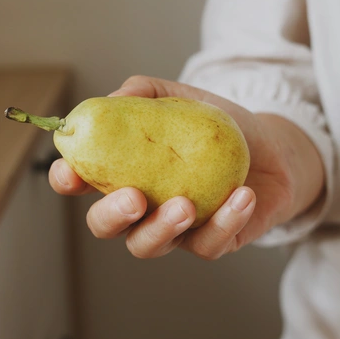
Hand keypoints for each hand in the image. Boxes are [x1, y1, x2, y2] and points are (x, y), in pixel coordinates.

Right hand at [50, 75, 324, 259]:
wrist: (272, 146)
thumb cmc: (214, 126)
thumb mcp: (179, 98)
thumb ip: (143, 93)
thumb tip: (115, 98)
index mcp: (122, 171)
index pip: (82, 180)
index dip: (68, 180)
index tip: (70, 172)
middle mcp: (140, 206)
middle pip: (106, 226)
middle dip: (112, 216)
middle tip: (133, 198)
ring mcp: (173, 229)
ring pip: (150, 245)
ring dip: (162, 229)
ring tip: (185, 205)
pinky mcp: (211, 242)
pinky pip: (209, 244)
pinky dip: (225, 221)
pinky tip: (241, 196)